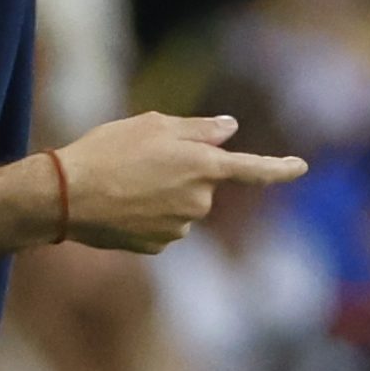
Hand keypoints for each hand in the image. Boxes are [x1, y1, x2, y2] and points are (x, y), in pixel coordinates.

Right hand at [54, 112, 307, 254]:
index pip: (252, 167)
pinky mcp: (158, 246)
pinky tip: (120, 205)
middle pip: (203, 183)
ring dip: (164, 193)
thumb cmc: (109, 149)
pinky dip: (148, 216)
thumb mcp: (154, 124)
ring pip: (183, 205)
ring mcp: (179, 228)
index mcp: (202, 165)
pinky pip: (163, 226)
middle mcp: (198, 200)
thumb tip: (230, 128)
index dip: (279, 167)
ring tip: (124, 180)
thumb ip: (198, 128)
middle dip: (183, 172)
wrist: (67, 195)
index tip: (302, 167)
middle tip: (142, 158)